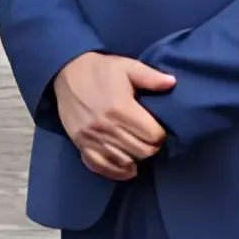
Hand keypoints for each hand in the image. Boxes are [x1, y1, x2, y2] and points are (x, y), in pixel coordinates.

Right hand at [52, 51, 176, 181]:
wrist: (65, 72)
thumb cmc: (100, 69)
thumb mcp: (127, 66)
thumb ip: (150, 77)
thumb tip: (172, 83)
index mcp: (120, 108)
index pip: (152, 136)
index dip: (160, 134)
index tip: (158, 129)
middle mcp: (106, 126)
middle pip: (141, 151)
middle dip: (150, 147)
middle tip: (148, 139)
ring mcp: (91, 137)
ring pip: (124, 161)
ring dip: (135, 158)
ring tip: (137, 150)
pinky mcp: (80, 143)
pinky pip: (100, 166)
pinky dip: (115, 171)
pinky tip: (126, 168)